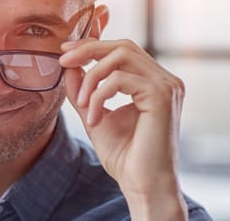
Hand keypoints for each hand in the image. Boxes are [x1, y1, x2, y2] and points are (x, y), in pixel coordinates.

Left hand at [59, 38, 187, 219]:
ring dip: (92, 77)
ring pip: (120, 56)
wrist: (141, 184)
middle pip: (122, 45)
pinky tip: (93, 119)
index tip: (65, 51)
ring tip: (81, 103)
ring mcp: (166, 85)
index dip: (92, 45)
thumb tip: (68, 64)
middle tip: (63, 62)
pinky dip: (99, 96)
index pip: (122, 49)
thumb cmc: (123, 154)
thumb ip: (82, 88)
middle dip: (88, 50)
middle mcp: (164, 79)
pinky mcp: (162, 95)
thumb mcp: (93, 112)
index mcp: (152, 81)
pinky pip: (120, 79)